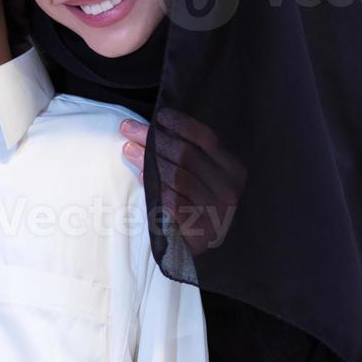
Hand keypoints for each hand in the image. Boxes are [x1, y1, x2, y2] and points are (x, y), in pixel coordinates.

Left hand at [121, 109, 245, 255]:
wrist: (202, 246)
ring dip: (147, 158)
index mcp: (233, 170)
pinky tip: (140, 175)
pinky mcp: (199, 231)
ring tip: (127, 148)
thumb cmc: (198, 203)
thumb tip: (151, 128)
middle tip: (128, 128)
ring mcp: (216, 212)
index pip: (207, 139)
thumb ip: (187, 154)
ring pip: (177, 176)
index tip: (160, 115)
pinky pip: (171, 201)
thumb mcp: (202, 176)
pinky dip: (153, 185)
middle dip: (153, 138)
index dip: (181, 124)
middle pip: (187, 155)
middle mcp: (229, 190)